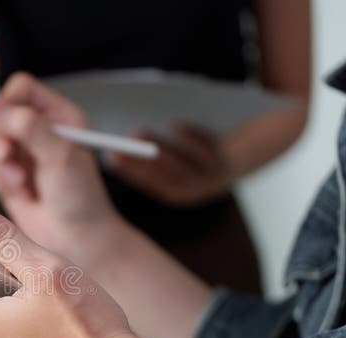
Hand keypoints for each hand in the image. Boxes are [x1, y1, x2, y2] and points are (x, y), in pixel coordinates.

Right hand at [0, 72, 122, 265]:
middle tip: (6, 157)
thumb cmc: (80, 198)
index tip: (0, 122)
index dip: (6, 102)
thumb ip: (26, 126)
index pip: (21, 89)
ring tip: (19, 183)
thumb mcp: (59, 155)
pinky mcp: (8, 173)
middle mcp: (38, 129)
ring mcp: (22, 151)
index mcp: (58, 115)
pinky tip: (20, 193)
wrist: (78, 240)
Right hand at [109, 124, 232, 206]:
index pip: (148, 183)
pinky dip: (189, 137)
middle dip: (138, 160)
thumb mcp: (178, 154)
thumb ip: (154, 151)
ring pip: (182, 168)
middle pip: (163, 177)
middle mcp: (194, 190)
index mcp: (176, 190)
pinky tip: (174, 124)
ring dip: (157, 149)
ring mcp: (213, 179)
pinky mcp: (230, 162)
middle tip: (115, 145)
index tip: (111, 156)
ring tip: (137, 130)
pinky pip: (207, 151)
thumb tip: (122, 135)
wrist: (250, 148)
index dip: (128, 171)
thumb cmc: (202, 147)